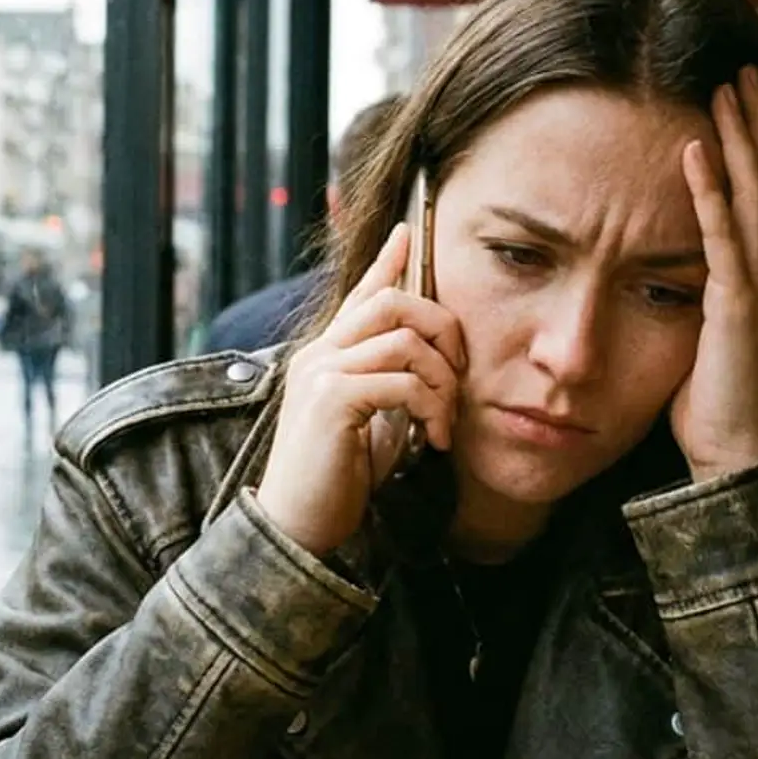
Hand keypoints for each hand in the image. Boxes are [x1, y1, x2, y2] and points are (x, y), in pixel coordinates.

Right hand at [255, 225, 464, 556]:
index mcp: (324, 356)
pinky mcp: (332, 400)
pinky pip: (402, 381)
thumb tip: (426, 370)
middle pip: (392, 302)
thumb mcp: (371, 423)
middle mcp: (318, 354)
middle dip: (442, 328)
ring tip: (444, 421)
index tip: (410, 232)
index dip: (388, 261)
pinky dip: (430, 406)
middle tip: (460, 374)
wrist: (296, 525)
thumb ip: (389, 388)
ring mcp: (321, 373)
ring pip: (404, 340)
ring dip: (442, 381)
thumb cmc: (336, 479)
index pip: (360, 294)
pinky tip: (433, 439)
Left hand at [670, 67, 757, 481]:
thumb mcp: (694, 335)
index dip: (753, 146)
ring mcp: (756, 286)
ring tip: (724, 90)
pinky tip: (695, 150)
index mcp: (756, 277)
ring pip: (753, 195)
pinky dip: (709, 189)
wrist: (731, 457)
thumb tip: (659, 271)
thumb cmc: (707, 405)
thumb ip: (687, 296)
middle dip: (752, 124)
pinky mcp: (736, 305)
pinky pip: (722, 235)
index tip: (736, 100)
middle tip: (738, 73)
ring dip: (737, 139)